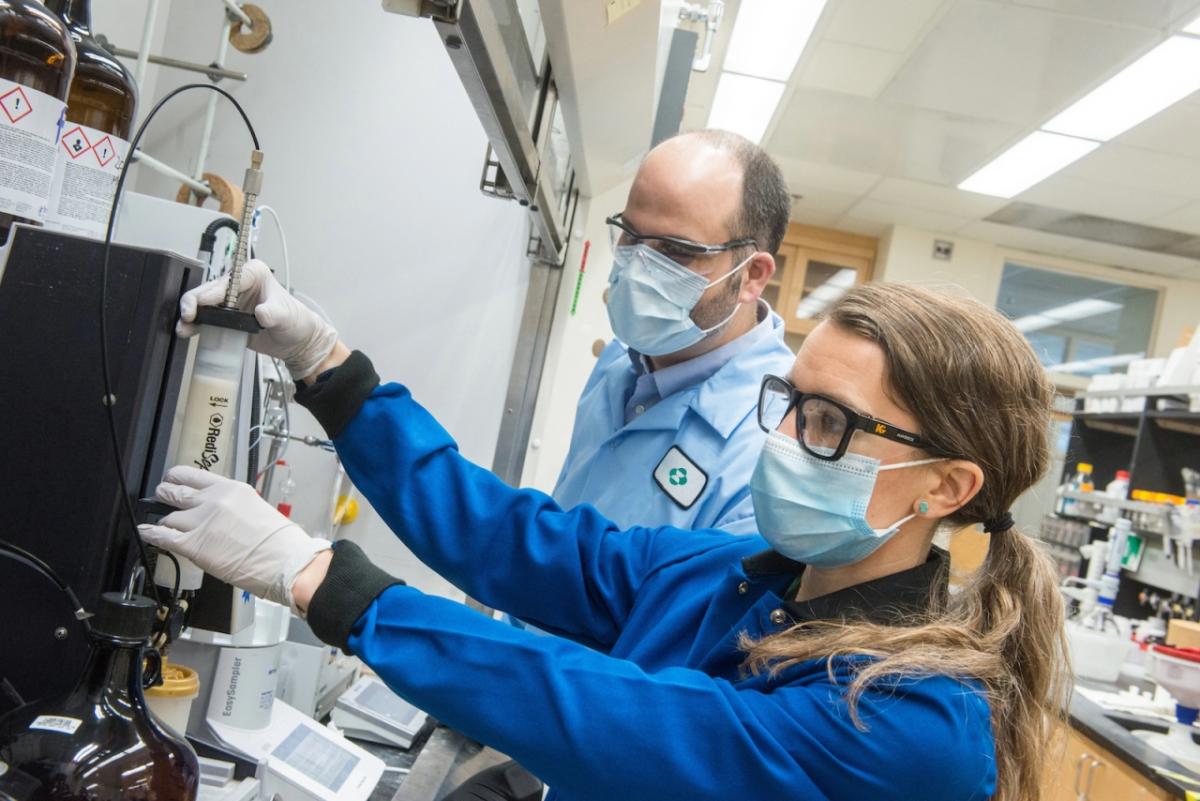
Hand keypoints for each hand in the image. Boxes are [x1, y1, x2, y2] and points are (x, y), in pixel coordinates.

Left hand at [139, 466, 331, 613]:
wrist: (284, 561)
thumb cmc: (278, 542)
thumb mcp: (255, 508)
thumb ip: (231, 505)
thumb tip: (215, 511)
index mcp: (230, 489)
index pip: (192, 475)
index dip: (177, 477)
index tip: (171, 478)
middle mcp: (213, 501)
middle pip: (175, 491)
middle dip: (165, 494)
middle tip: (161, 496)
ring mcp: (201, 522)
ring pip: (168, 517)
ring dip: (164, 521)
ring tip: (160, 523)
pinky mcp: (193, 545)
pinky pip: (162, 536)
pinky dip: (151, 533)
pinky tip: (146, 532)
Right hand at [178, 259, 339, 378]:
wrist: (296, 341)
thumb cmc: (296, 321)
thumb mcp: (287, 316)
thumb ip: (274, 313)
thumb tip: (262, 313)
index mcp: (253, 274)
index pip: (228, 280)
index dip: (212, 292)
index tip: (202, 303)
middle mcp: (238, 285)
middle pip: (209, 289)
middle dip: (194, 302)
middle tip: (187, 316)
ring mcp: (229, 302)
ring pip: (202, 304)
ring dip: (191, 315)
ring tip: (183, 327)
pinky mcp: (225, 318)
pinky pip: (205, 319)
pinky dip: (195, 325)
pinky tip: (188, 331)